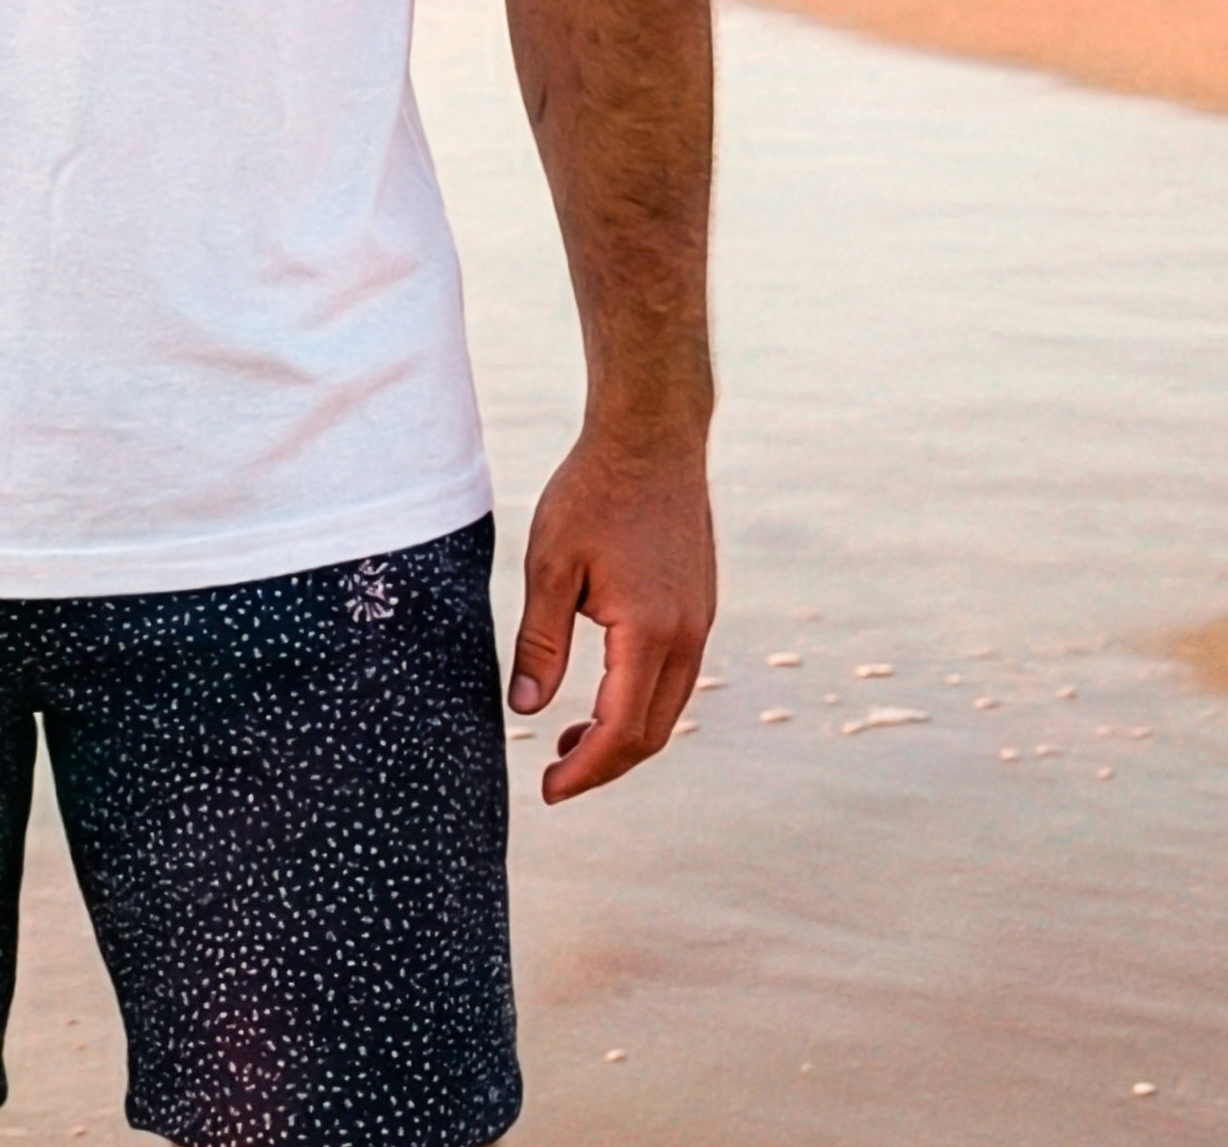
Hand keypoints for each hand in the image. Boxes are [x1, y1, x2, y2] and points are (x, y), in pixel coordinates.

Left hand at [505, 424, 713, 804]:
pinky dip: (641, 700)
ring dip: (624, 734)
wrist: (652, 436)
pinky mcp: (699, 604)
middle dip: (605, 764)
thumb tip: (526, 709)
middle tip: (555, 775)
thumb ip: (540, 643)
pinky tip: (605, 691)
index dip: (586, 771)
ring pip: (668, 706)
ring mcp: (701, 620)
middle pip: (652, 732)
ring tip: (572, 740)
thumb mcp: (550, 565)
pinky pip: (675, 675)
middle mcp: (688, 636)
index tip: (550, 791)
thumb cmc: (594, 492)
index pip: (622, 732)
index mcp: (650, 633)